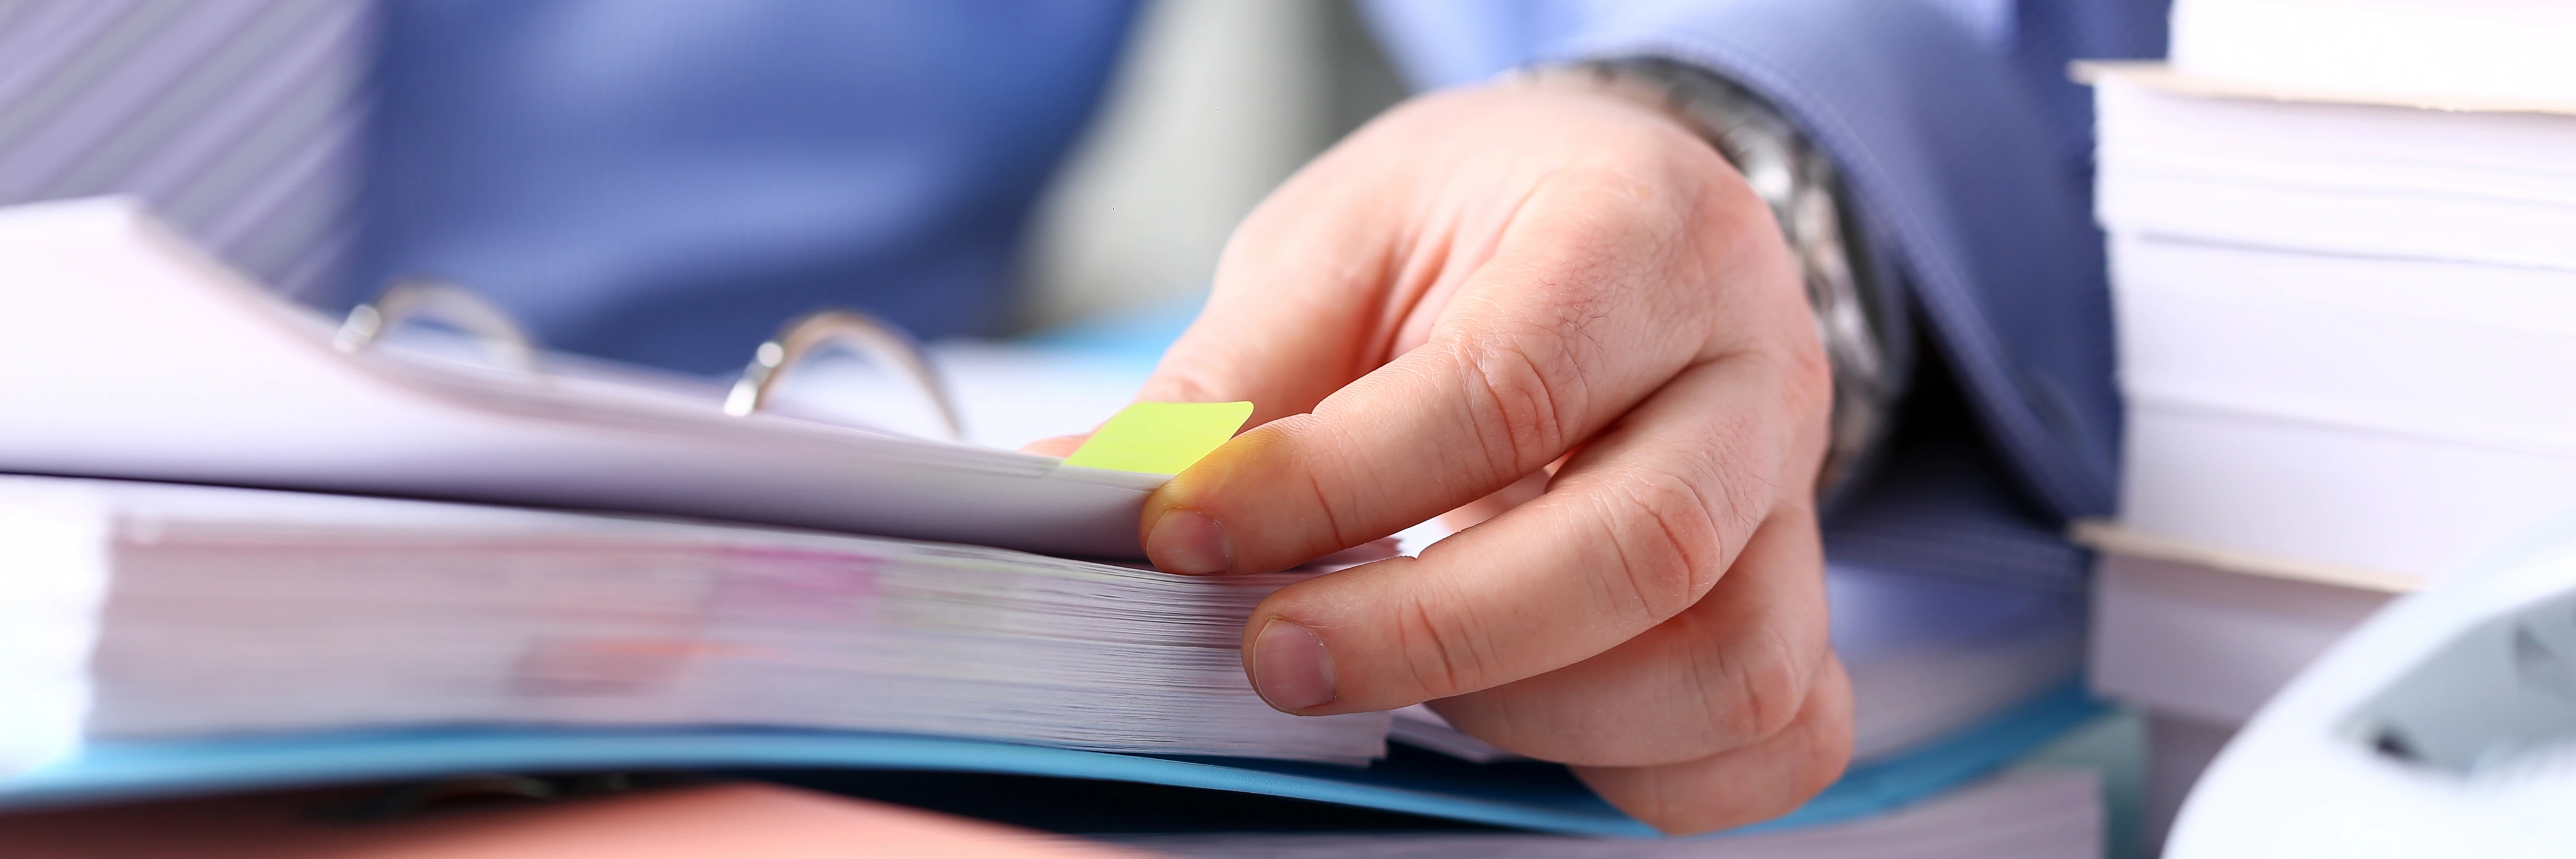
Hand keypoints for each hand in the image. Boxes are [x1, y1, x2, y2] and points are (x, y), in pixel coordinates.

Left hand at [1127, 78, 1844, 833]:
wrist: (1612, 206)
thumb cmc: (1474, 224)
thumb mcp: (1339, 242)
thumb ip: (1231, 375)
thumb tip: (1085, 494)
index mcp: (1641, 231)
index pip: (1506, 389)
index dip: (1332, 484)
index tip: (1189, 531)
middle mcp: (1753, 368)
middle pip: (1642, 548)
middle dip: (1430, 634)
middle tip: (1271, 655)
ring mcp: (1794, 498)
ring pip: (1731, 668)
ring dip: (1535, 716)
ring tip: (1395, 678)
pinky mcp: (1795, 595)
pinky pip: (1780, 734)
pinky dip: (1650, 771)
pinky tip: (1523, 726)